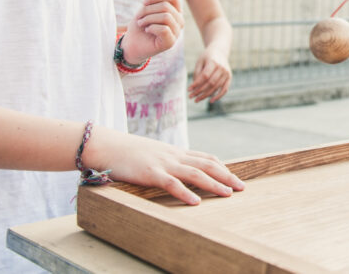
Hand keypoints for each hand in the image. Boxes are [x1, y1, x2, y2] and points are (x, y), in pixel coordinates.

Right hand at [85, 126, 243, 205]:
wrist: (107, 145)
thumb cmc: (128, 152)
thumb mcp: (153, 154)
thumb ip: (167, 161)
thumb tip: (176, 171)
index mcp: (175, 152)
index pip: (205, 157)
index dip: (222, 166)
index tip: (233, 175)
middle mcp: (174, 156)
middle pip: (207, 165)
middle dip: (227, 176)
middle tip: (242, 187)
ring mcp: (164, 164)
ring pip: (195, 173)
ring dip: (214, 184)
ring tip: (228, 194)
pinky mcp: (150, 173)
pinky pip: (171, 184)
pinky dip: (185, 193)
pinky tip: (196, 202)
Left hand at [122, 0, 183, 63]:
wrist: (131, 44)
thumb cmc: (140, 25)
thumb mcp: (146, 8)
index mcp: (175, 11)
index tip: (144, 3)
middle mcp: (179, 21)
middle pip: (166, 6)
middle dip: (147, 9)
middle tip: (138, 17)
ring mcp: (176, 32)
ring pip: (166, 16)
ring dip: (148, 19)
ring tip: (141, 23)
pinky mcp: (170, 42)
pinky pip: (164, 29)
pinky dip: (151, 28)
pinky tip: (147, 30)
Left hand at [189, 48, 231, 102]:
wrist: (219, 51)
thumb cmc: (207, 57)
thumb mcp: (200, 62)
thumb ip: (197, 73)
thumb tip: (195, 88)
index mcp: (214, 62)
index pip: (205, 76)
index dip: (196, 84)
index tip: (188, 90)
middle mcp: (222, 68)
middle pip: (210, 83)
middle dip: (200, 91)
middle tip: (191, 97)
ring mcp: (227, 73)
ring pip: (216, 87)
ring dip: (206, 95)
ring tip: (197, 99)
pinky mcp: (229, 77)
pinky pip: (225, 89)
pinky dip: (219, 96)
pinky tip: (211, 101)